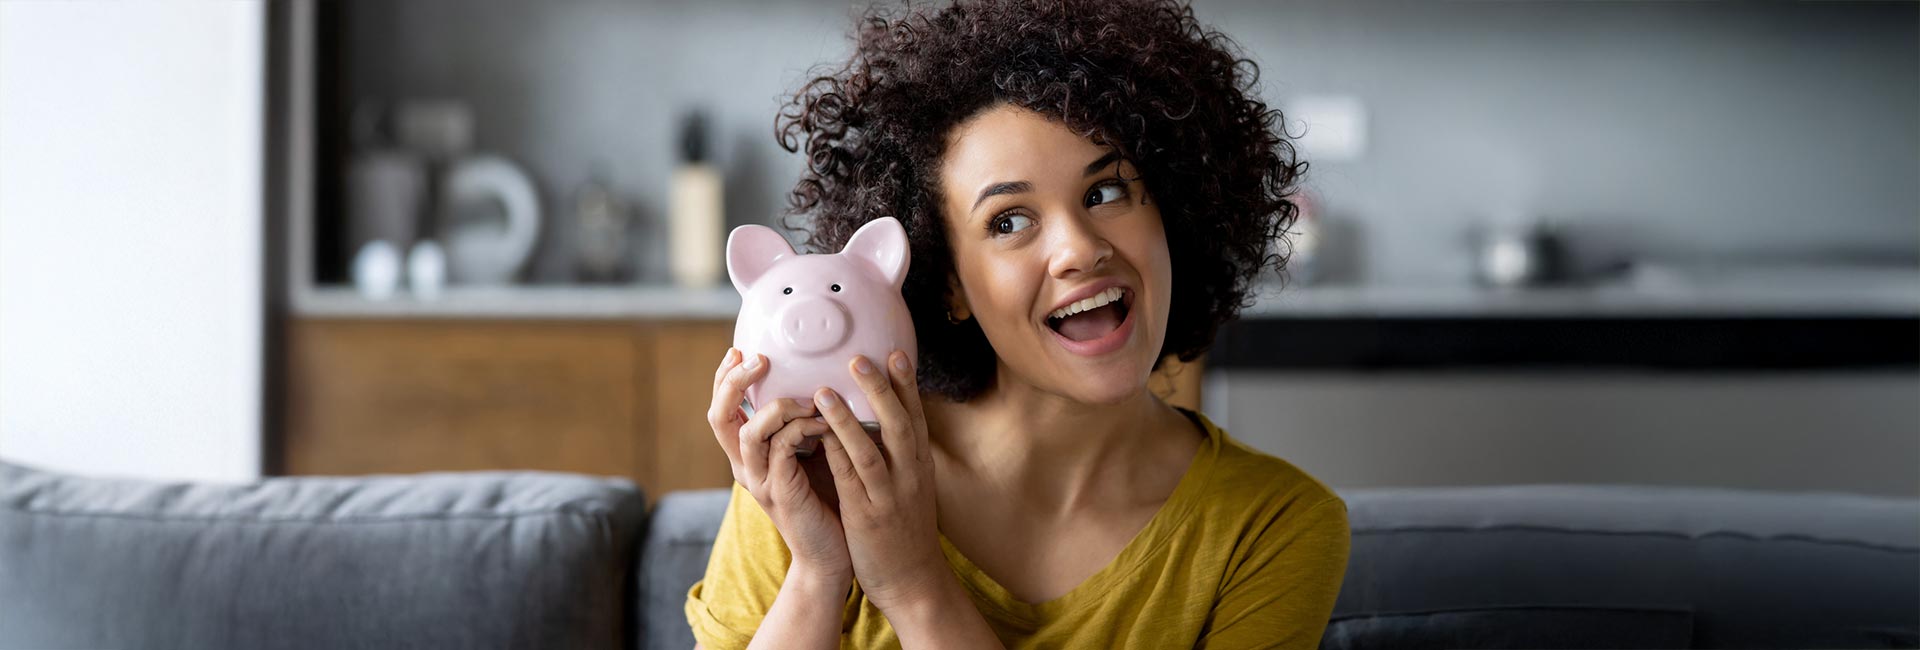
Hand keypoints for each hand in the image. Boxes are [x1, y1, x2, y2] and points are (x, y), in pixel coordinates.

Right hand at [708, 348, 850, 582]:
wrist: (832, 552)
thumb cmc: (827, 496)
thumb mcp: (810, 449)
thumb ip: (803, 419)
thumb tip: (818, 374)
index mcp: (747, 454)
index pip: (722, 408)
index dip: (724, 378)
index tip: (739, 349)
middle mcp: (744, 466)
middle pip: (719, 416)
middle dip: (734, 382)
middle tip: (760, 359)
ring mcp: (759, 481)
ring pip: (749, 432)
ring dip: (778, 406)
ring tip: (807, 398)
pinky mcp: (779, 494)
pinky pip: (781, 450)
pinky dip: (801, 429)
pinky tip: (825, 423)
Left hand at [812, 350, 945, 611]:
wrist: (913, 582)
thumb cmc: (905, 532)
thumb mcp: (913, 489)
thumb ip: (902, 457)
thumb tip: (888, 424)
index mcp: (920, 467)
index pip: (916, 418)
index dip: (906, 385)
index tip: (896, 352)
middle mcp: (910, 475)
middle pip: (899, 424)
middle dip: (881, 389)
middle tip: (860, 358)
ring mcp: (890, 495)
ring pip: (871, 450)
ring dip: (848, 418)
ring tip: (825, 390)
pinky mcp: (867, 516)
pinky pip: (850, 480)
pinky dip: (835, 453)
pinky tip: (816, 434)